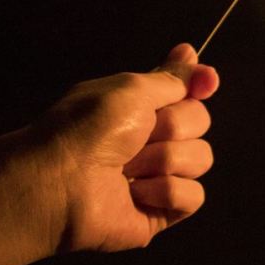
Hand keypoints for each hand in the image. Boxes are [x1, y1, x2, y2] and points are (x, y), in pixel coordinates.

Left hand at [0, 43, 218, 264]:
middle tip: (137, 135)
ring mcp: (161, 176)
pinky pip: (193, 196)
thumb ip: (170, 77)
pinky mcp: (163, 211)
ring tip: (128, 169)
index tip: (205, 82)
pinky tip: (135, 193)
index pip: (188, 91)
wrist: (60, 183)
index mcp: (142, 107)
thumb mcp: (130, 89)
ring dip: (164, 160)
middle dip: (172, 126)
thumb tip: (193, 52)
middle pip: (201, 122)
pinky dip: (164, 192)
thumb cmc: (87, 130)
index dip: (199, 84)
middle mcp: (154, 139)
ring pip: (201, 158)